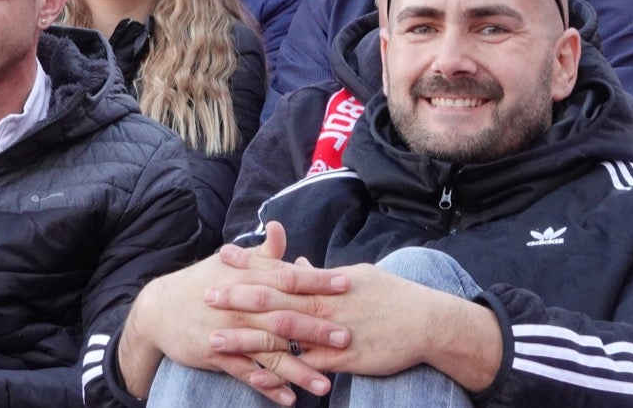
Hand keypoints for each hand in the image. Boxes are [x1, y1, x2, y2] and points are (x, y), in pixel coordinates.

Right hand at [115, 222, 347, 403]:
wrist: (159, 308)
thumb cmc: (201, 282)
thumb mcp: (229, 263)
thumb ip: (261, 253)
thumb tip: (280, 228)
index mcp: (248, 281)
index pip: (288, 279)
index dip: (317, 281)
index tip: (345, 285)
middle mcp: (242, 307)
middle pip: (284, 318)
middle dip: (316, 329)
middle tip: (346, 337)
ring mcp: (230, 334)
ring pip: (269, 353)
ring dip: (298, 370)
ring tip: (325, 384)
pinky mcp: (218, 357)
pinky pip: (247, 375)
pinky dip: (268, 388)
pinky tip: (289, 400)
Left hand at [208, 261, 502, 392]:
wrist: (428, 322)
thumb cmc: (393, 297)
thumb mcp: (356, 276)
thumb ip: (323, 275)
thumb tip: (301, 266)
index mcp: (327, 280)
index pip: (282, 268)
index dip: (251, 263)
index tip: (223, 255)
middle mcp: (325, 302)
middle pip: (274, 299)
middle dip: (237, 298)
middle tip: (205, 294)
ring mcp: (332, 331)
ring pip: (282, 334)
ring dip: (246, 337)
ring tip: (215, 339)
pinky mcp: (342, 358)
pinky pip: (303, 366)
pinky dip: (278, 371)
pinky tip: (253, 376)